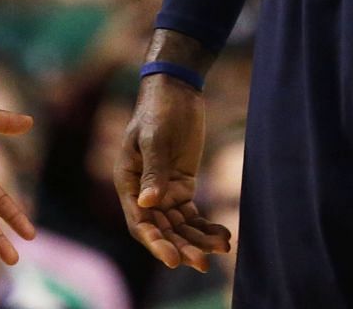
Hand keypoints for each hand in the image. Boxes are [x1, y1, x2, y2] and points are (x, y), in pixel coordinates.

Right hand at [115, 75, 231, 271]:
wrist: (176, 90)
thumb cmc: (159, 109)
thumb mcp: (155, 137)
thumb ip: (153, 170)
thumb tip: (146, 203)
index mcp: (128, 181)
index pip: (140, 222)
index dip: (156, 243)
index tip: (173, 260)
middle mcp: (144, 192)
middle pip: (162, 229)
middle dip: (181, 247)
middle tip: (204, 263)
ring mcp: (164, 191)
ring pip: (179, 226)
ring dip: (197, 240)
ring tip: (221, 249)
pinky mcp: (182, 186)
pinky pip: (192, 214)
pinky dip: (206, 226)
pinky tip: (223, 235)